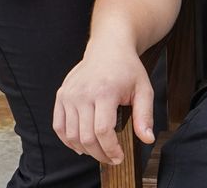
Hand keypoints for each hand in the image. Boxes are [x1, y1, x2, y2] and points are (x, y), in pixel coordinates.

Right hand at [52, 39, 152, 165]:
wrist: (109, 47)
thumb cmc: (127, 69)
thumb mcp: (143, 89)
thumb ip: (145, 115)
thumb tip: (147, 139)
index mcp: (104, 92)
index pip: (102, 131)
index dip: (110, 149)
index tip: (118, 157)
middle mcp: (83, 94)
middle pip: (86, 137)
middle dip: (99, 154)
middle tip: (111, 158)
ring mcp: (69, 95)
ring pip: (71, 135)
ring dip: (84, 150)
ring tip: (98, 152)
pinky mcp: (61, 95)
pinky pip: (59, 126)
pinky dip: (68, 140)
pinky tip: (80, 145)